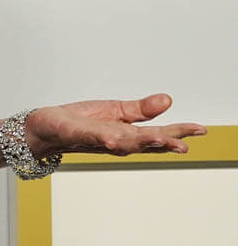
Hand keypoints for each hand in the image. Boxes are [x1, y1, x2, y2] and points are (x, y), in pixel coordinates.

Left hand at [24, 94, 205, 157]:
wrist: (44, 128)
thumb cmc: (79, 121)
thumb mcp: (114, 111)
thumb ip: (140, 109)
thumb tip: (168, 100)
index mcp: (126, 134)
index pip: (157, 133)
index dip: (179, 132)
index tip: (201, 130)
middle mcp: (114, 140)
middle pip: (144, 141)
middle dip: (164, 143)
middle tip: (184, 145)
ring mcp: (95, 138)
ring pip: (122, 142)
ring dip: (139, 143)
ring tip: (158, 140)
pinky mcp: (76, 132)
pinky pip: (91, 136)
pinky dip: (103, 137)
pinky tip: (113, 137)